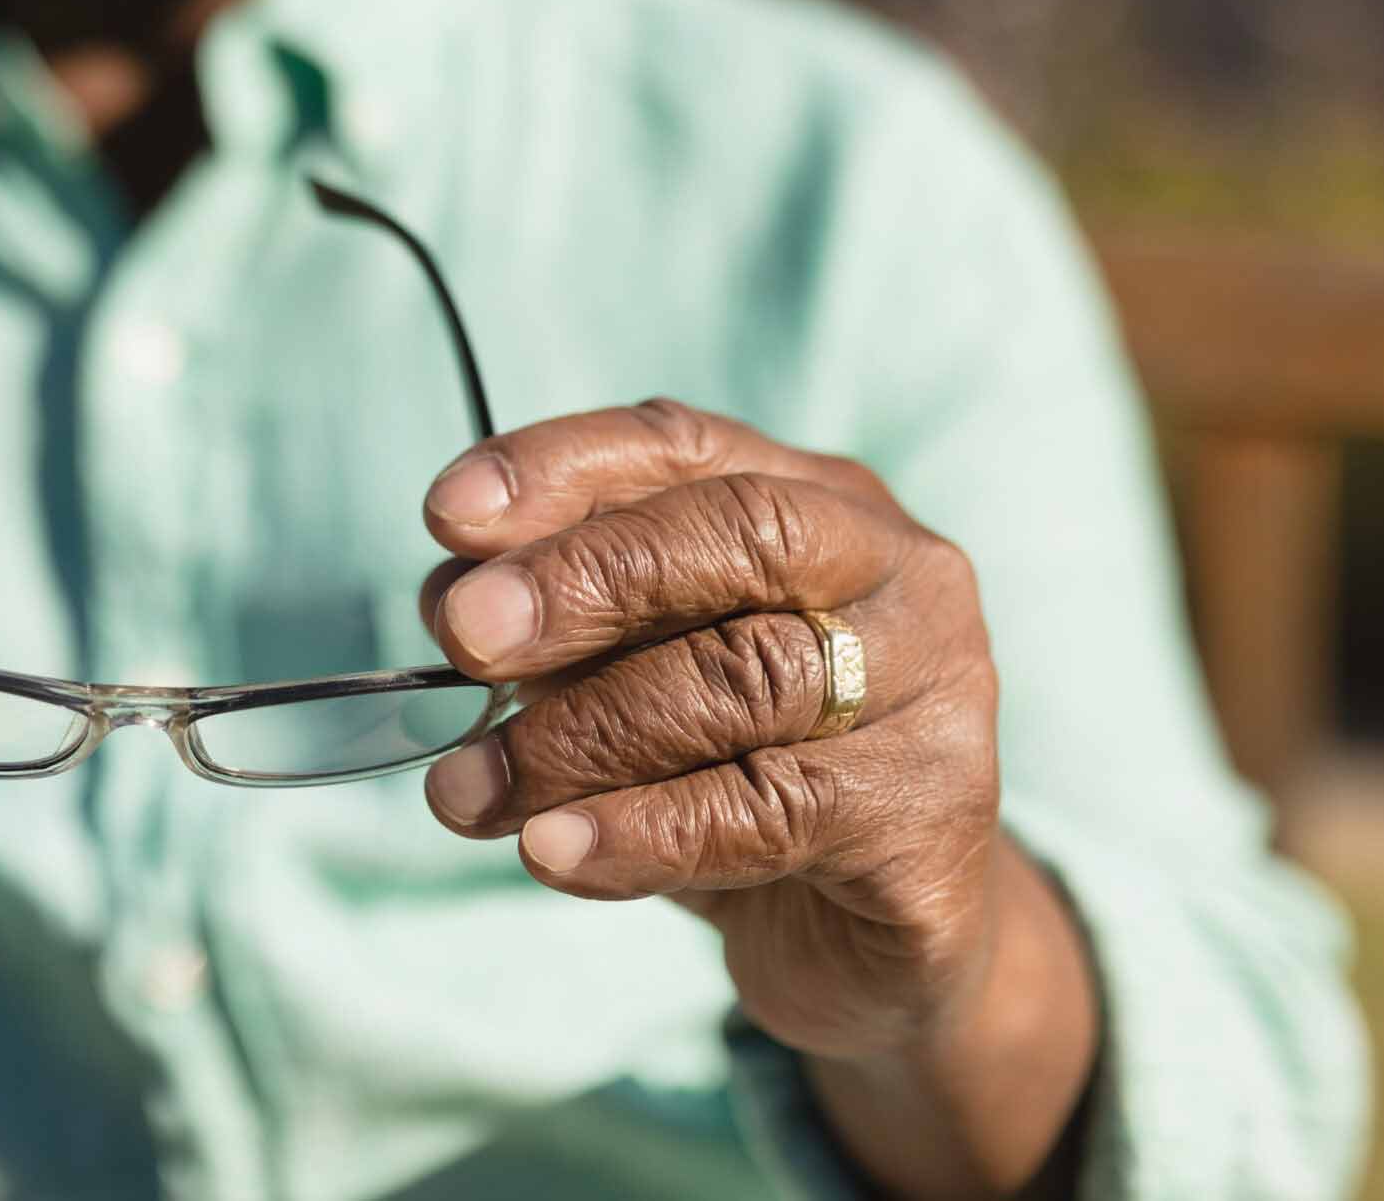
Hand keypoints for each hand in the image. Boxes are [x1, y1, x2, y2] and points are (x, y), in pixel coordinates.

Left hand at [416, 400, 1097, 1195]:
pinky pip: (767, 811)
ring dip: (579, 735)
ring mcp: (936, 692)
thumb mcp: (638, 675)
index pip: (684, 446)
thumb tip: (453, 600)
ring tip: (468, 788)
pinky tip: (552, 851)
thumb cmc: (734, 770)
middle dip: (582, 580)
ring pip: (744, 681)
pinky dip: (640, 832)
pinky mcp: (930, 820)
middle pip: (736, 535)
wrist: (866, 937)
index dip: (560, 467)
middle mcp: (898, 573)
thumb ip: (561, 625)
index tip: (447, 515)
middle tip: (465, 637)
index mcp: (819, 500)